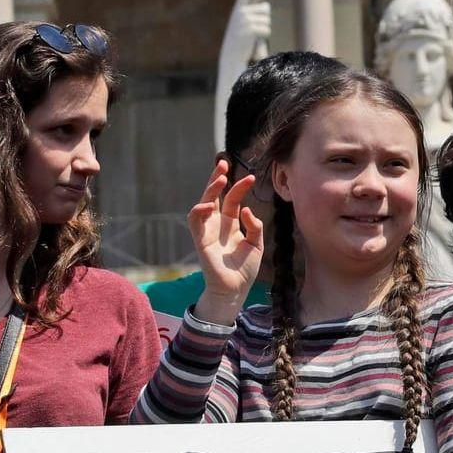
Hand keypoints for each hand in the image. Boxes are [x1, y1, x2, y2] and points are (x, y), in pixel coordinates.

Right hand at [190, 160, 263, 324]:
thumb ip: (254, 226)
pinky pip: (195, 221)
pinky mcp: (200, 240)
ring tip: (220, 178)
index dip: (239, 187)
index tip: (251, 177)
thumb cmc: (245, 268)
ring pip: (203, 203)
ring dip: (209, 190)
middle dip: (217, 178)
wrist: (235, 289)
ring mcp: (207, 231)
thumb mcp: (256, 244)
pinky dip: (200, 211)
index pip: (232, 199)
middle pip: (214, 195)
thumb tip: (246, 209)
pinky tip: (209, 204)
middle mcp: (217, 224)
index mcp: (230, 223)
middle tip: (224, 163)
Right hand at [222, 0, 269, 57]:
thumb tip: (264, 1)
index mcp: (237, 8)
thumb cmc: (238, 40)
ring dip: (265, 28)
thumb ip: (249, 11)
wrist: (231, 55)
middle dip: (265, 17)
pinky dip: (264, 35)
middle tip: (256, 27)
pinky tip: (255, 40)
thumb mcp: (240, 22)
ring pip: (267, 19)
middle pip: (265, 7)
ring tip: (254, 35)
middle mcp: (241, 12)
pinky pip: (267, 29)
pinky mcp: (251, 30)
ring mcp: (246, 20)